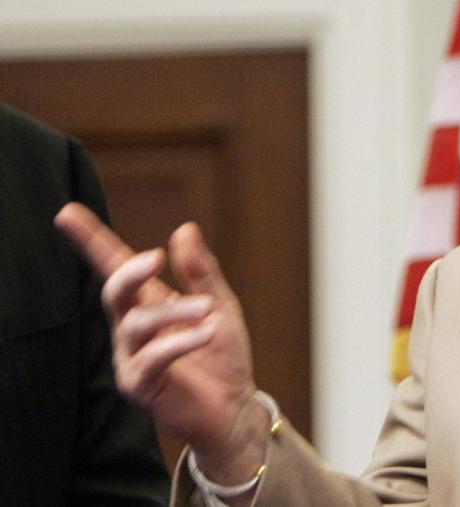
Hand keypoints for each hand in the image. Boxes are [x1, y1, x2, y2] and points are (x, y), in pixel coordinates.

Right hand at [55, 203, 269, 481]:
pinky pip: (154, 356)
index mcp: (149, 301)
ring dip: (175, 313)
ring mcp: (131, 356)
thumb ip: (201, 271)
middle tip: (155, 258)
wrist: (234, 405)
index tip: (68, 212)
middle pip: (113, 291)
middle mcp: (131, 326)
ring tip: (209, 310)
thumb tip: (184, 229)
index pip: (114, 265)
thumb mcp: (220, 303)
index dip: (91, 239)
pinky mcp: (138, 384)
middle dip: (129, 272)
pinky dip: (181, 340)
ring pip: (137, 324)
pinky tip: (207, 331)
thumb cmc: (222, 353)